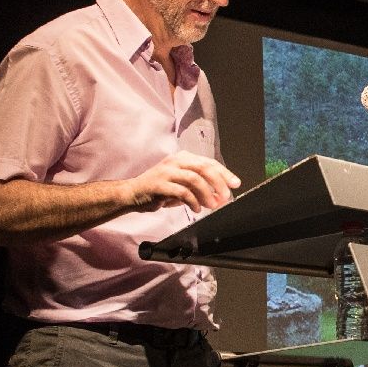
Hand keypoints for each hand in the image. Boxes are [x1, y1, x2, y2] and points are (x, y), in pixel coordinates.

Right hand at [123, 151, 240, 212]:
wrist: (132, 194)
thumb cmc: (159, 190)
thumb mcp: (182, 186)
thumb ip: (200, 188)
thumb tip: (220, 197)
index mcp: (183, 158)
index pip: (209, 163)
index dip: (224, 173)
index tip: (235, 184)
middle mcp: (176, 161)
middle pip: (204, 168)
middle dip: (219, 182)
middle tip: (226, 196)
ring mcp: (166, 171)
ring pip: (194, 178)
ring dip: (206, 193)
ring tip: (212, 205)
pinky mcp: (159, 184)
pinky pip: (181, 192)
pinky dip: (193, 201)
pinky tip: (197, 208)